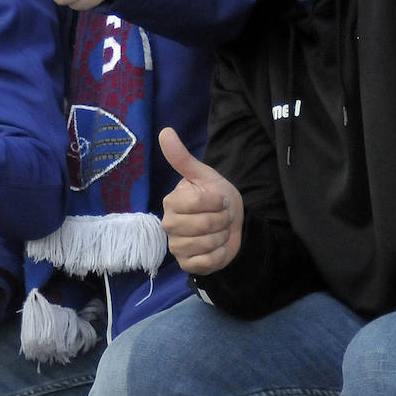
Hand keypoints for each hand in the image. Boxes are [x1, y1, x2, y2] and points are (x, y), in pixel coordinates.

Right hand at [159, 127, 243, 274]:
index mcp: (171, 202)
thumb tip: (165, 131)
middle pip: (203, 225)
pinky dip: (218, 255)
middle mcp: (168, 224)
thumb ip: (182, 158)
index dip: (216, 201)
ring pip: (206, 244)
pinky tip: (217, 247)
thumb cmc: (216, 197)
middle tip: (221, 216)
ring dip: (222, 237)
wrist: (231, 224)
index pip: (197, 203)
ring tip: (220, 230)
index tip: (219, 199)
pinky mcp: (186, 264)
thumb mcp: (204, 176)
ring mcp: (176, 246)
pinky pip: (205, 262)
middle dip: (222, 220)